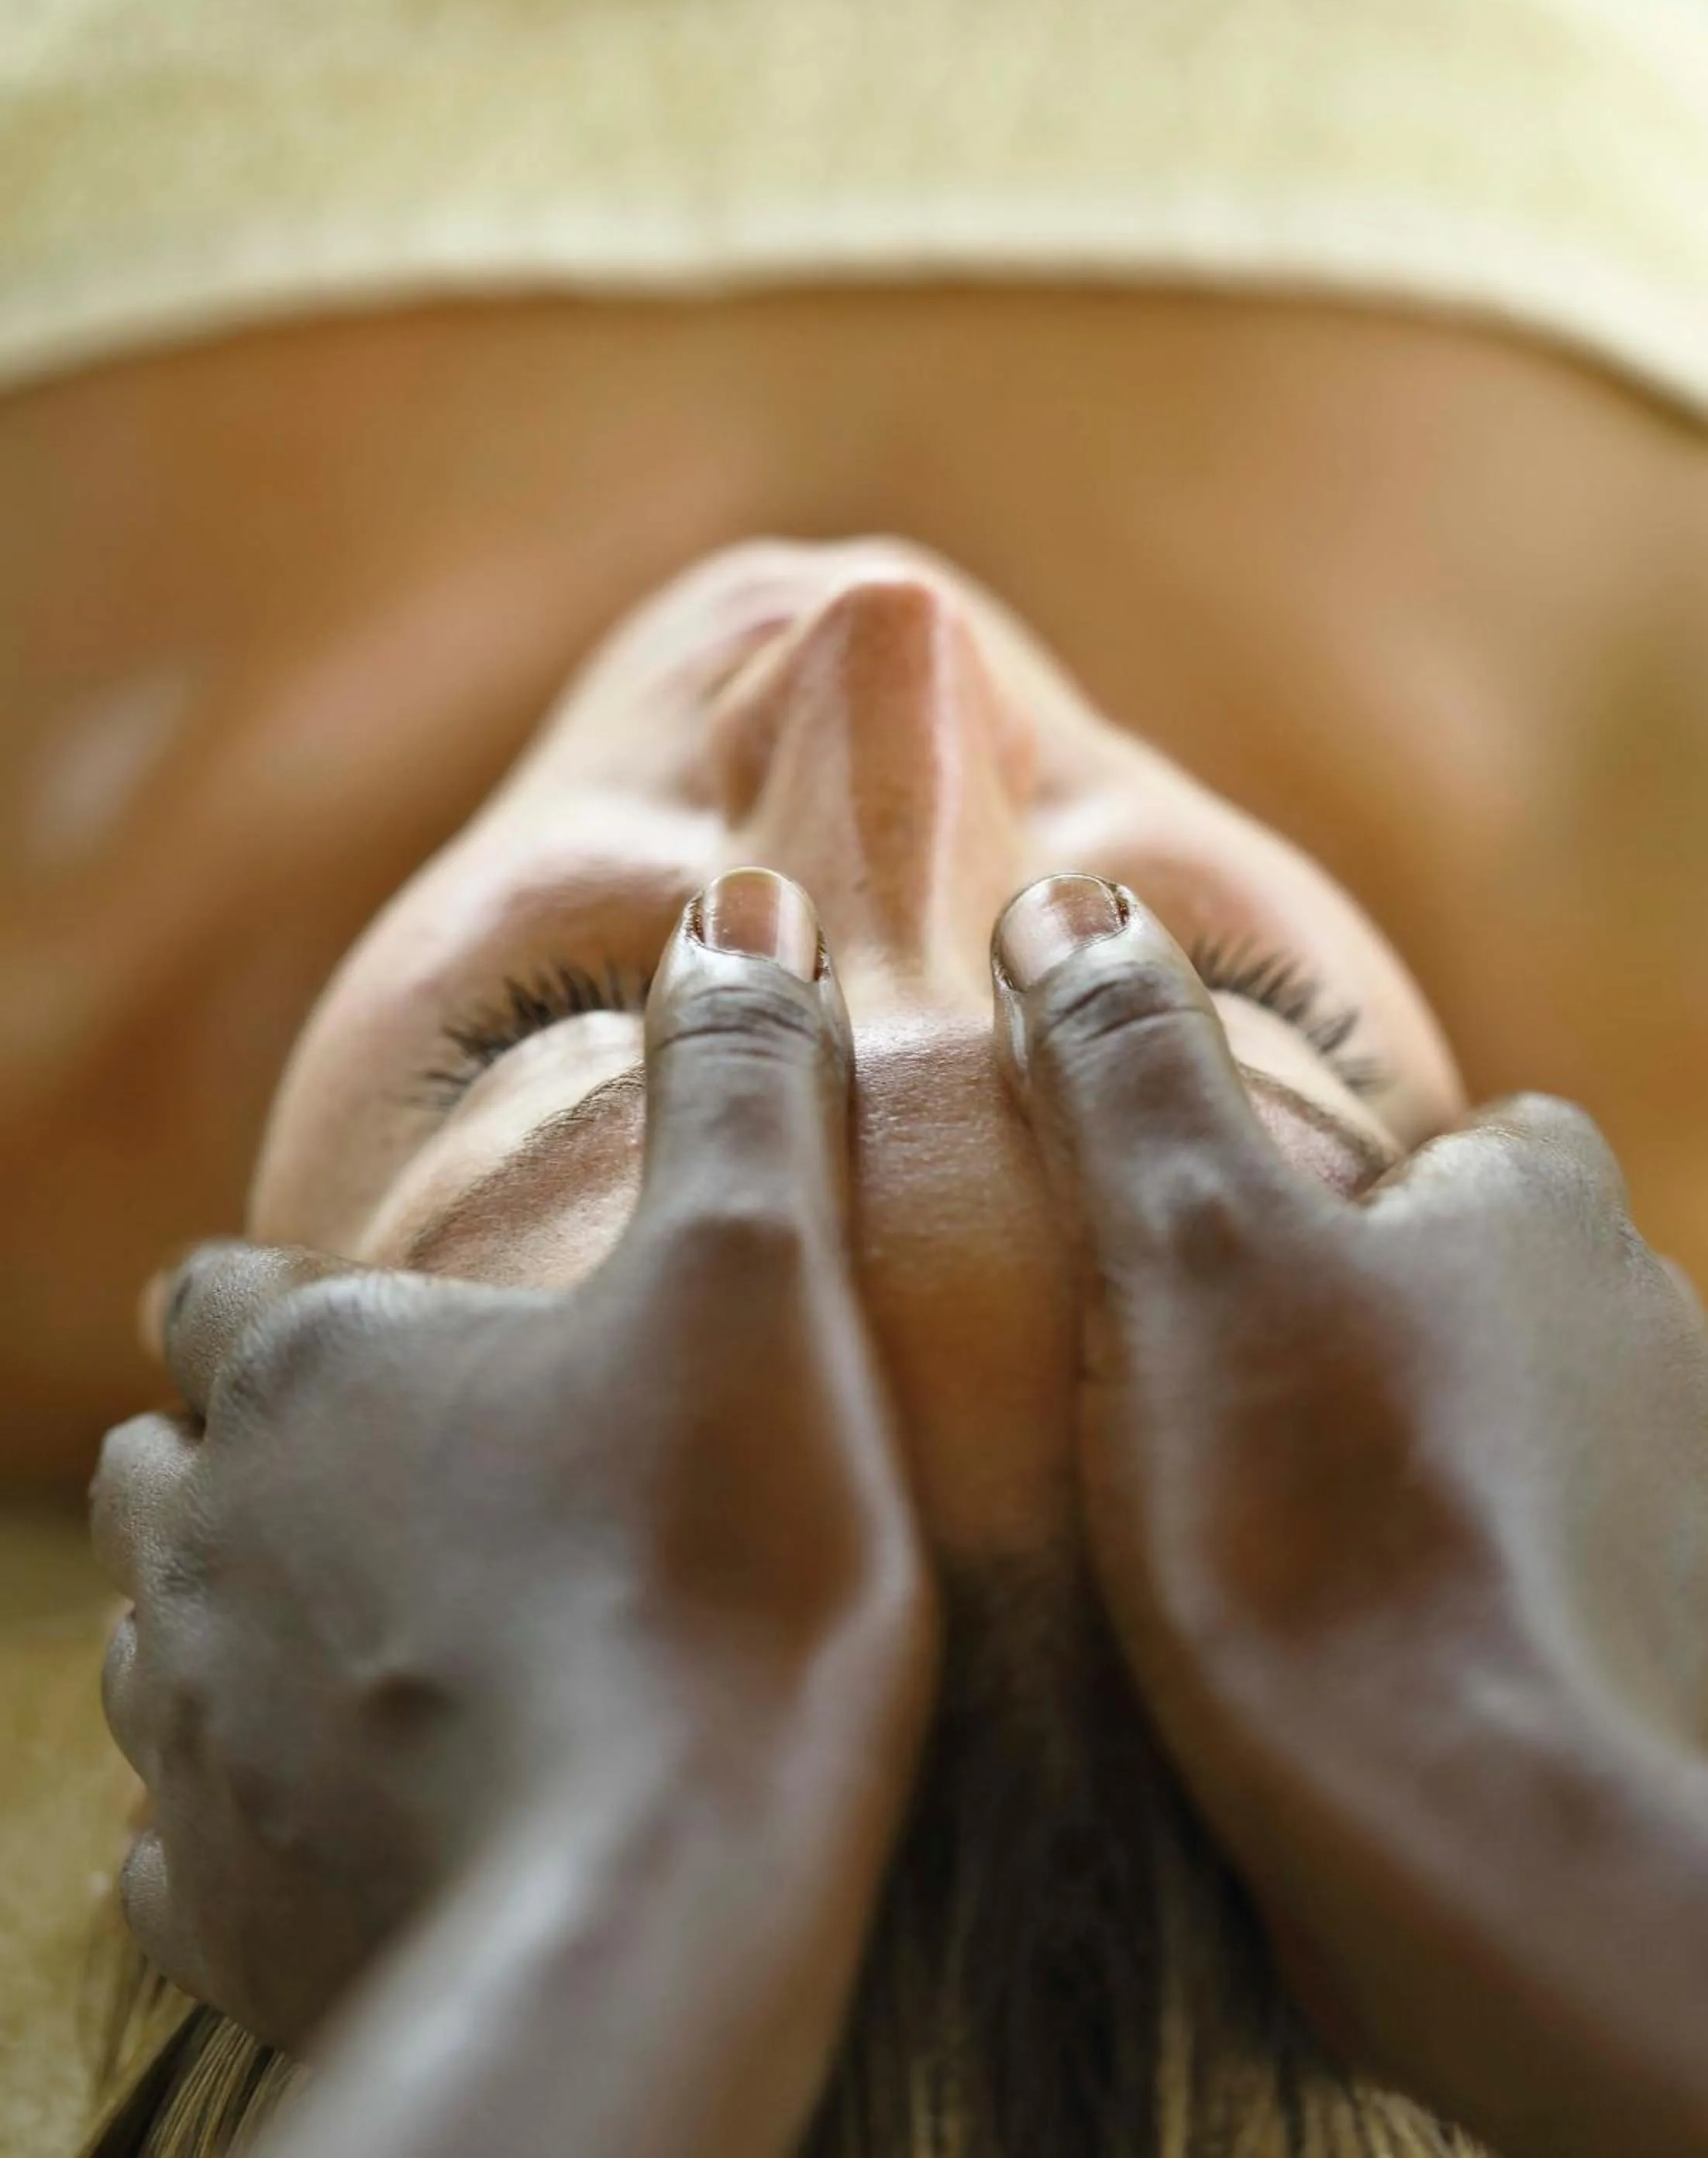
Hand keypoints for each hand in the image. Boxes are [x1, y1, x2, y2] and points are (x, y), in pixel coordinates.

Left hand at [91, 870, 935, 2073]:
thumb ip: (743, 1079)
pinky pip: (175, 1839)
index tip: (373, 1327)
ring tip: (381, 1639)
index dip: (284, 1300)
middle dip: (247, 1452)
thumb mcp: (761, 1277)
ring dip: (239, 1619)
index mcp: (313, 1367)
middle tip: (394, 1480)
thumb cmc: (721, 1564)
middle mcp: (211, 1529)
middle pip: (173, 1460)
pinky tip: (355, 1811)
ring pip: (155, 1636)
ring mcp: (196, 1725)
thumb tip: (743, 904)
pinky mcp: (218, 1900)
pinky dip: (245, 1805)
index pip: (224, 1291)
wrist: (658, 1903)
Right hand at [993, 873, 1707, 2157]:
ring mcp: (1665, 1509)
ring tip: (1241, 1536)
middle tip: (1198, 1395)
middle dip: (1365, 1324)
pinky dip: (1437, 1589)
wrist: (1483, 1854)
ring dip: (1398, 1462)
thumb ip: (1128, 1063)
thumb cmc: (1323, 1521)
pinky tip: (1324, 1652)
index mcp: (1545, 1217)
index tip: (1225, 1256)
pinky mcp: (1642, 1654)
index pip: (1471, 1141)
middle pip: (1484, 1291)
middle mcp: (1644, 1342)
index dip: (1344, 1180)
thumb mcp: (1181, 1247)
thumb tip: (1069, 897)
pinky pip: (1518, 1575)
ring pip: (1507, 1440)